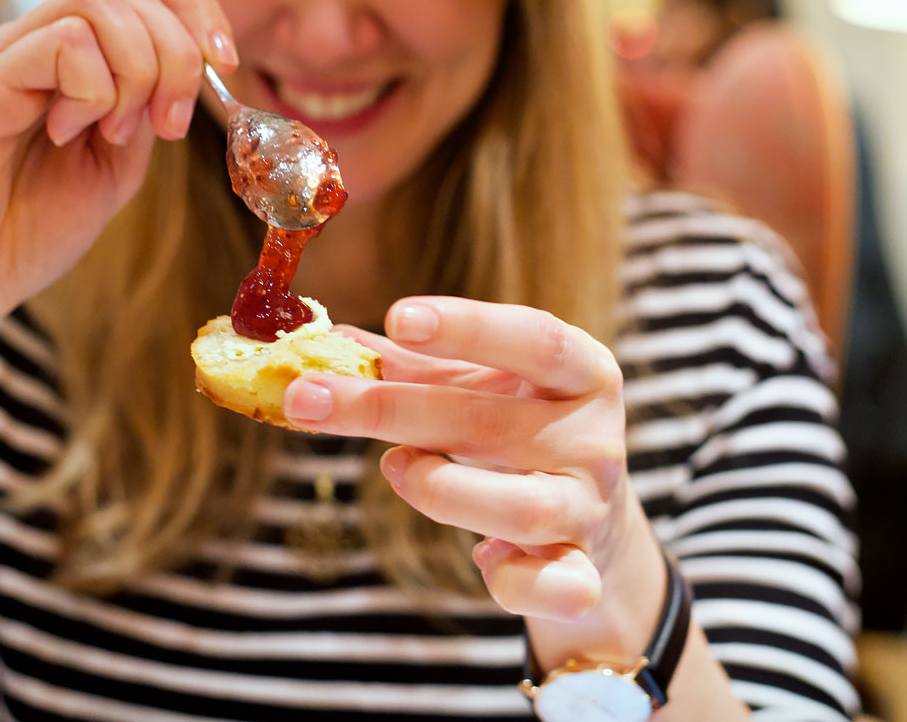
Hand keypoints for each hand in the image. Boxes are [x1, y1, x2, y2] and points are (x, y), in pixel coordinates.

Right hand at [0, 0, 237, 331]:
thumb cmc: (29, 229)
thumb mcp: (117, 164)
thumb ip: (149, 109)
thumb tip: (194, 64)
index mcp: (72, 56)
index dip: (197, 11)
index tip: (225, 67)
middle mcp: (35, 41)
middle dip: (177, 56)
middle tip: (164, 125)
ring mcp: (5, 55)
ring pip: (98, 0)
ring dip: (135, 71)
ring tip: (112, 133)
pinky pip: (62, 43)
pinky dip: (92, 92)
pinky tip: (66, 134)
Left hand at [283, 297, 641, 621]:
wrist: (598, 524)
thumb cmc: (522, 435)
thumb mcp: (482, 389)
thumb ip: (412, 366)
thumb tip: (324, 342)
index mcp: (583, 374)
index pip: (535, 339)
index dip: (468, 326)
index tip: (397, 317)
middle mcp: (594, 437)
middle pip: (490, 422)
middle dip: (390, 409)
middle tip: (307, 399)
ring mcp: (589, 507)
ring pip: (518, 506)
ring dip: (439, 488)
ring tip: (396, 466)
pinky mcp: (584, 571)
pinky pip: (553, 588)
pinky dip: (511, 581)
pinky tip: (484, 558)